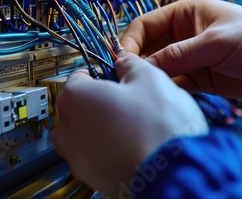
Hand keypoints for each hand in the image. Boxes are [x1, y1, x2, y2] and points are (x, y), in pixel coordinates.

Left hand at [51, 53, 207, 197]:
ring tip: (141, 127)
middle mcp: (67, 131)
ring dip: (111, 126)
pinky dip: (116, 149)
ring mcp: (77, 159)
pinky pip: (100, 155)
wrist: (173, 178)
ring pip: (92, 132)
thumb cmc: (159, 131)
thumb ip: (130, 64)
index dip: (104, 72)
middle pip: (84, 105)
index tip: (119, 76)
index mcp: (74, 99)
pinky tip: (140, 146)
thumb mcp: (150, 78)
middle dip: (107, 101)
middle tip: (135, 102)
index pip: (81, 74)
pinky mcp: (93, 179)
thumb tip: (125, 62)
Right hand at [120, 0, 241, 97]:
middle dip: (137, 63)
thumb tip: (143, 66)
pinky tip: (159, 97)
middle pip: (148, 48)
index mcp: (184, 14)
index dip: (130, 42)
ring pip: (158, 67)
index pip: (145, 25)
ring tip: (141, 91)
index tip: (122, 61)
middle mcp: (181, 34)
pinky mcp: (196, 78)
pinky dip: (165, 90)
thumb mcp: (215, 42)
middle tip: (126, 80)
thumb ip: (179, 54)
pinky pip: (173, 83)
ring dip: (149, 78)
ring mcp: (188, 57)